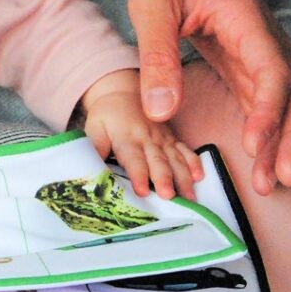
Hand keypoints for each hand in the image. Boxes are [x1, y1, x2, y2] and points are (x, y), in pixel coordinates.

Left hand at [82, 70, 202, 199]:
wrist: (123, 93)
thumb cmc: (106, 116)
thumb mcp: (94, 127)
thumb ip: (95, 146)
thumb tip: (90, 168)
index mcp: (126, 137)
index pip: (133, 158)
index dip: (138, 175)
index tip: (142, 192)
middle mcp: (148, 138)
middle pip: (158, 161)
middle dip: (165, 179)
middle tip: (169, 197)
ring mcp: (163, 138)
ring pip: (176, 159)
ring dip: (183, 178)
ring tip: (189, 198)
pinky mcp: (173, 138)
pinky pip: (186, 150)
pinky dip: (194, 163)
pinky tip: (200, 178)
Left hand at [128, 0, 290, 195]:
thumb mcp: (153, 4)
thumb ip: (156, 53)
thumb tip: (159, 109)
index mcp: (247, 24)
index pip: (271, 71)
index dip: (268, 109)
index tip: (256, 142)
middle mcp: (267, 46)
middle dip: (290, 138)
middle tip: (277, 179)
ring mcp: (264, 62)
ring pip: (289, 107)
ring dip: (286, 144)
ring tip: (274, 183)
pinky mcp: (253, 76)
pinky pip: (271, 110)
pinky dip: (271, 138)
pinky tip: (264, 167)